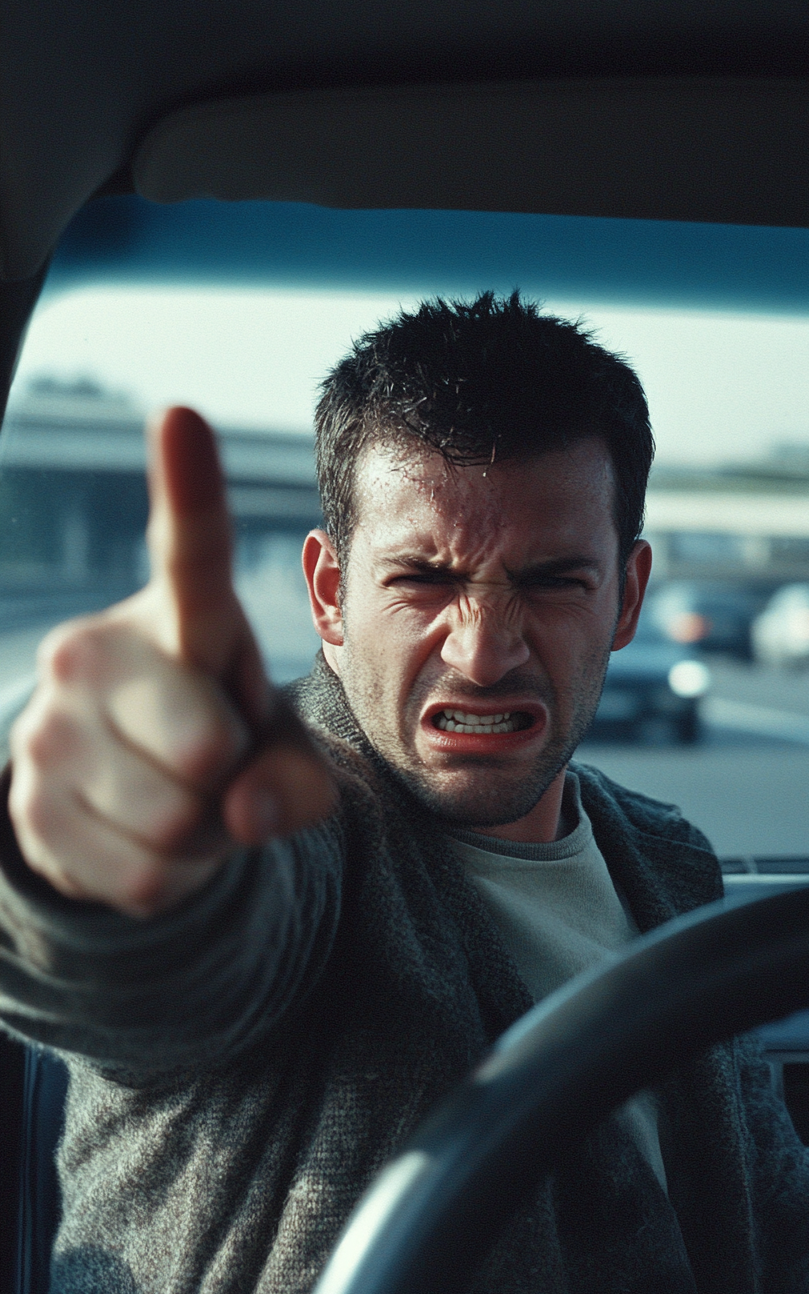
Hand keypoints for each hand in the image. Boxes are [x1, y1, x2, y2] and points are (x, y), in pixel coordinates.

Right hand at [8, 406, 334, 916]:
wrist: (127, 796)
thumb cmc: (218, 737)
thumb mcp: (277, 745)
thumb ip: (294, 774)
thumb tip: (246, 813)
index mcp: (177, 616)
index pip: (188, 552)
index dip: (187, 489)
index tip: (181, 416)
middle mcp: (94, 652)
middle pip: (207, 750)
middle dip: (232, 780)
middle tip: (214, 762)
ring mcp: (51, 728)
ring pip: (177, 823)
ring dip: (203, 836)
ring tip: (180, 797)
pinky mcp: (30, 805)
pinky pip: (143, 876)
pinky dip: (171, 877)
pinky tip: (146, 838)